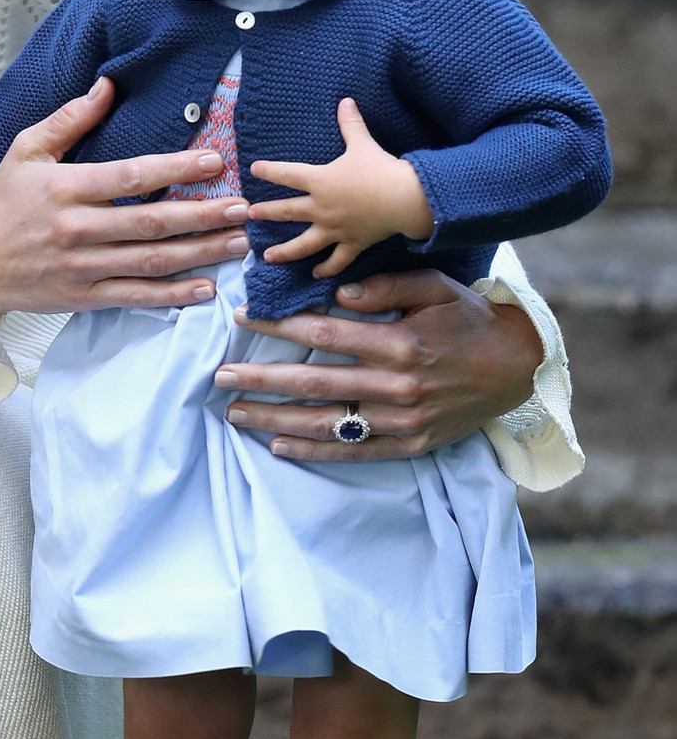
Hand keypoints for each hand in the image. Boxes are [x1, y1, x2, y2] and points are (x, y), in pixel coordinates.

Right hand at [0, 77, 251, 324]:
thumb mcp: (25, 150)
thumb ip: (69, 119)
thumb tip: (107, 84)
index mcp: (64, 188)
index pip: (130, 177)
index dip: (175, 168)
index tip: (214, 161)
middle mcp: (76, 230)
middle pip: (151, 223)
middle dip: (203, 215)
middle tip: (242, 208)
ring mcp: (81, 267)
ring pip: (150, 261)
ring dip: (200, 253)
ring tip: (237, 243)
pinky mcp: (83, 297)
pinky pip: (135, 297)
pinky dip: (172, 296)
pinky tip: (206, 288)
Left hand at [215, 269, 542, 461]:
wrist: (518, 368)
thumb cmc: (470, 320)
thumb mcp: (436, 288)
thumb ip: (386, 286)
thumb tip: (338, 295)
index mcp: (400, 342)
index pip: (324, 334)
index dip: (278, 327)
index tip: (241, 320)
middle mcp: (397, 385)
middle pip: (315, 383)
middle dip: (262, 379)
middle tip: (220, 375)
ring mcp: (402, 420)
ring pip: (326, 421)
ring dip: (275, 418)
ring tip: (235, 411)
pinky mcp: (409, 444)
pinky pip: (354, 451)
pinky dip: (314, 451)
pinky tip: (278, 445)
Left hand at [251, 98, 433, 276]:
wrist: (405, 198)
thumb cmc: (381, 169)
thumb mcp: (363, 143)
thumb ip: (351, 123)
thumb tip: (345, 100)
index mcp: (320, 181)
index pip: (287, 175)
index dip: (269, 171)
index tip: (253, 170)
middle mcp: (322, 208)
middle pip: (287, 212)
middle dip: (266, 214)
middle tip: (249, 216)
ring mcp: (335, 229)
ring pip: (304, 244)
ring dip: (285, 252)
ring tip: (268, 257)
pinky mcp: (353, 244)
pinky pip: (337, 260)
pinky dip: (326, 268)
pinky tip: (315, 274)